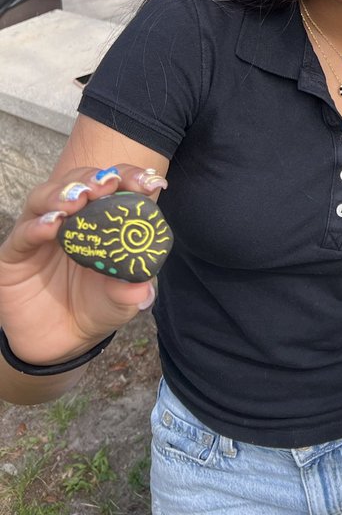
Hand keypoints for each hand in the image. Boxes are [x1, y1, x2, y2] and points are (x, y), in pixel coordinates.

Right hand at [0, 166, 164, 367]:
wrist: (61, 342)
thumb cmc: (97, 307)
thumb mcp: (120, 302)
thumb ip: (130, 292)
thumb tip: (142, 289)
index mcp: (103, 217)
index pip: (116, 185)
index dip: (131, 177)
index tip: (149, 183)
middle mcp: (71, 217)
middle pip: (79, 181)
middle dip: (94, 179)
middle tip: (108, 184)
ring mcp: (40, 232)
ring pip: (45, 197)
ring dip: (63, 193)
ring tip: (78, 200)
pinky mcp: (15, 254)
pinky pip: (22, 234)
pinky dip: (36, 226)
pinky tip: (52, 225)